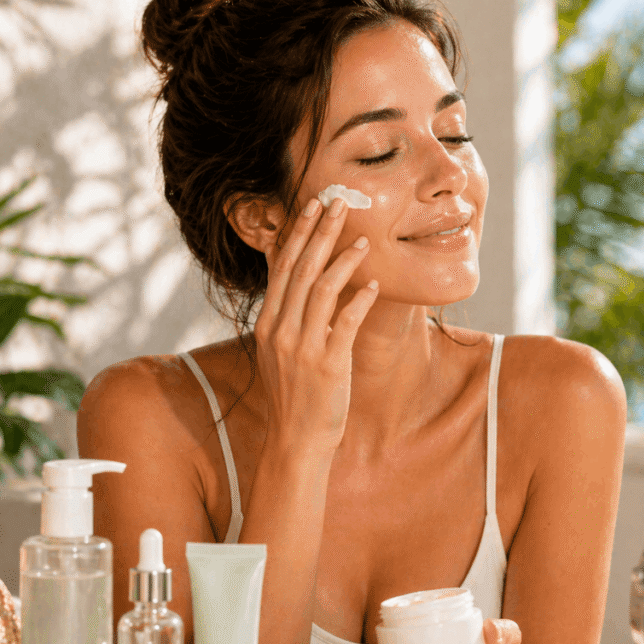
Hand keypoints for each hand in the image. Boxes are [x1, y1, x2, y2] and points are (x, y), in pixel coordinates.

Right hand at [255, 197, 378, 452]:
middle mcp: (281, 330)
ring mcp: (302, 347)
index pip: (282, 267)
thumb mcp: (280, 349)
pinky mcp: (327, 364)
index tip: (312, 206)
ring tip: (364, 241)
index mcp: (269, 323)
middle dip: (321, 233)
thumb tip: (293, 278)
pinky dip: (359, 301)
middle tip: (339, 204)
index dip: (298, 233)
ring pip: (322, 290)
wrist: (297, 439)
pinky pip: (344, 323)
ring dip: (345, 261)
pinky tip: (374, 285)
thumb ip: (286, 313)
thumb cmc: (295, 393)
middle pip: (301, 269)